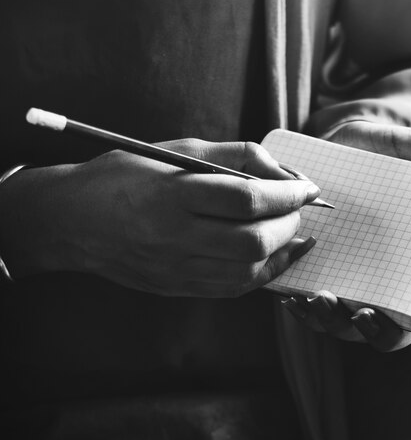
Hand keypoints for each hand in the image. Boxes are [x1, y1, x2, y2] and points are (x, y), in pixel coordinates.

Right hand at [0, 140, 318, 296]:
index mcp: (173, 194)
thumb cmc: (127, 174)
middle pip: (253, 241)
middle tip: (300, 207)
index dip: (288, 193)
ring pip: (247, 273)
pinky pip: (232, 289)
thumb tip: (283, 172)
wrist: (74, 220)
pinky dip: (263, 274)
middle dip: (289, 224)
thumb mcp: (178, 149)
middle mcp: (174, 236)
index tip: (308, 187)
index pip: (247, 199)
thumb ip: (235, 155)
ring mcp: (175, 268)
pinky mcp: (176, 287)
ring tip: (295, 232)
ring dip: (283, 253)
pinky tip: (276, 256)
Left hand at [280, 121, 410, 350]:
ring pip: (334, 321)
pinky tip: (289, 294)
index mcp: (410, 265)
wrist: (337, 138)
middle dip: (361, 328)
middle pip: (373, 328)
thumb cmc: (385, 151)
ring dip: (324, 319)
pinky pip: (303, 299)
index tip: (385, 314)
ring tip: (316, 298)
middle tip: (353, 311)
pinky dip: (296, 303)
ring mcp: (343, 276)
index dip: (401, 327)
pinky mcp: (311, 266)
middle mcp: (377, 278)